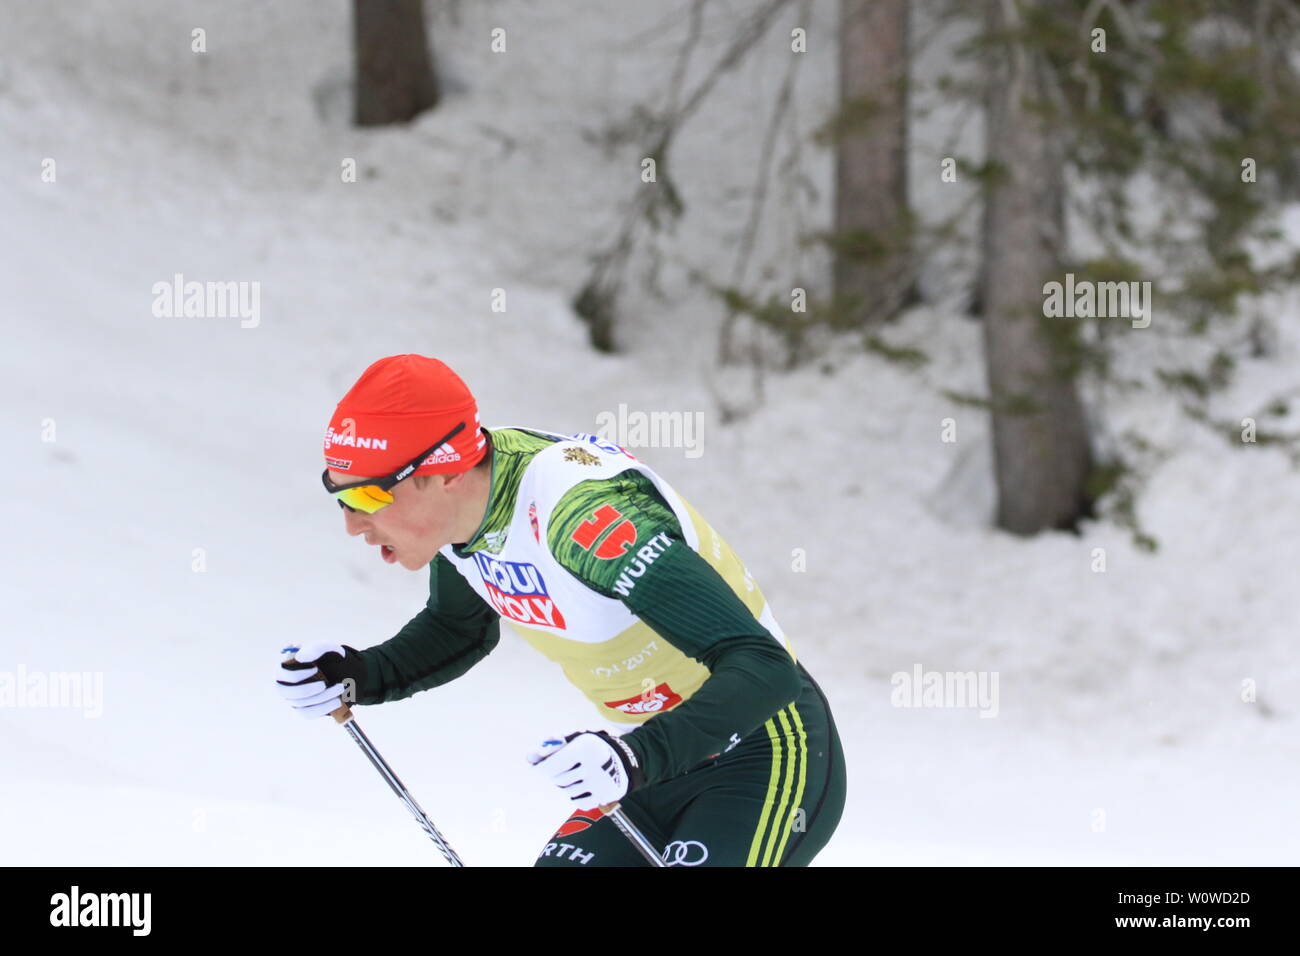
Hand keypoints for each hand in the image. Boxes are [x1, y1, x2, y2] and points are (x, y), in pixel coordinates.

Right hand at [276, 641, 362, 718]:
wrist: (342, 671)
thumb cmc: (328, 657)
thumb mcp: (326, 648)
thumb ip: (314, 648)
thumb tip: (300, 657)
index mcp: (285, 666)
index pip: (281, 673)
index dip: (296, 674)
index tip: (315, 668)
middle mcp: (284, 683)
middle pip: (284, 691)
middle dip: (305, 689)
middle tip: (323, 684)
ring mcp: (292, 697)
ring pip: (299, 703)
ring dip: (321, 697)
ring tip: (340, 688)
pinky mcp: (302, 709)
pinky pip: (307, 713)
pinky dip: (323, 708)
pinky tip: (337, 702)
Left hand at [526, 730, 644, 810]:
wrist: (625, 760)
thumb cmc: (593, 747)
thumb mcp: (576, 739)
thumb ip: (552, 746)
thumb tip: (530, 757)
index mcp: (583, 748)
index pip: (551, 766)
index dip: (540, 768)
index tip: (536, 769)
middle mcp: (591, 767)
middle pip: (557, 779)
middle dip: (556, 774)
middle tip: (564, 768)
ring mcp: (598, 784)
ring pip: (567, 791)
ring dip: (567, 785)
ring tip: (577, 774)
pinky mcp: (603, 797)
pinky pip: (577, 802)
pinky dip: (576, 796)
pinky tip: (585, 785)